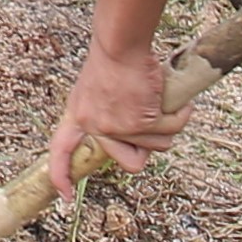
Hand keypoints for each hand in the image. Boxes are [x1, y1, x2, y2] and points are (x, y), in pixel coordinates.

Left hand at [43, 34, 187, 201]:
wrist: (121, 44)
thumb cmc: (114, 57)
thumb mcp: (96, 88)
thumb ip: (106, 113)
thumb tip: (132, 139)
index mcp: (78, 116)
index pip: (61, 152)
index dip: (62, 175)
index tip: (66, 197)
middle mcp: (96, 127)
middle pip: (131, 162)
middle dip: (148, 147)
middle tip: (155, 122)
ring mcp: (118, 128)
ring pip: (158, 145)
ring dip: (168, 124)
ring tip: (162, 99)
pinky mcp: (140, 123)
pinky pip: (171, 128)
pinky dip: (180, 114)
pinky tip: (178, 100)